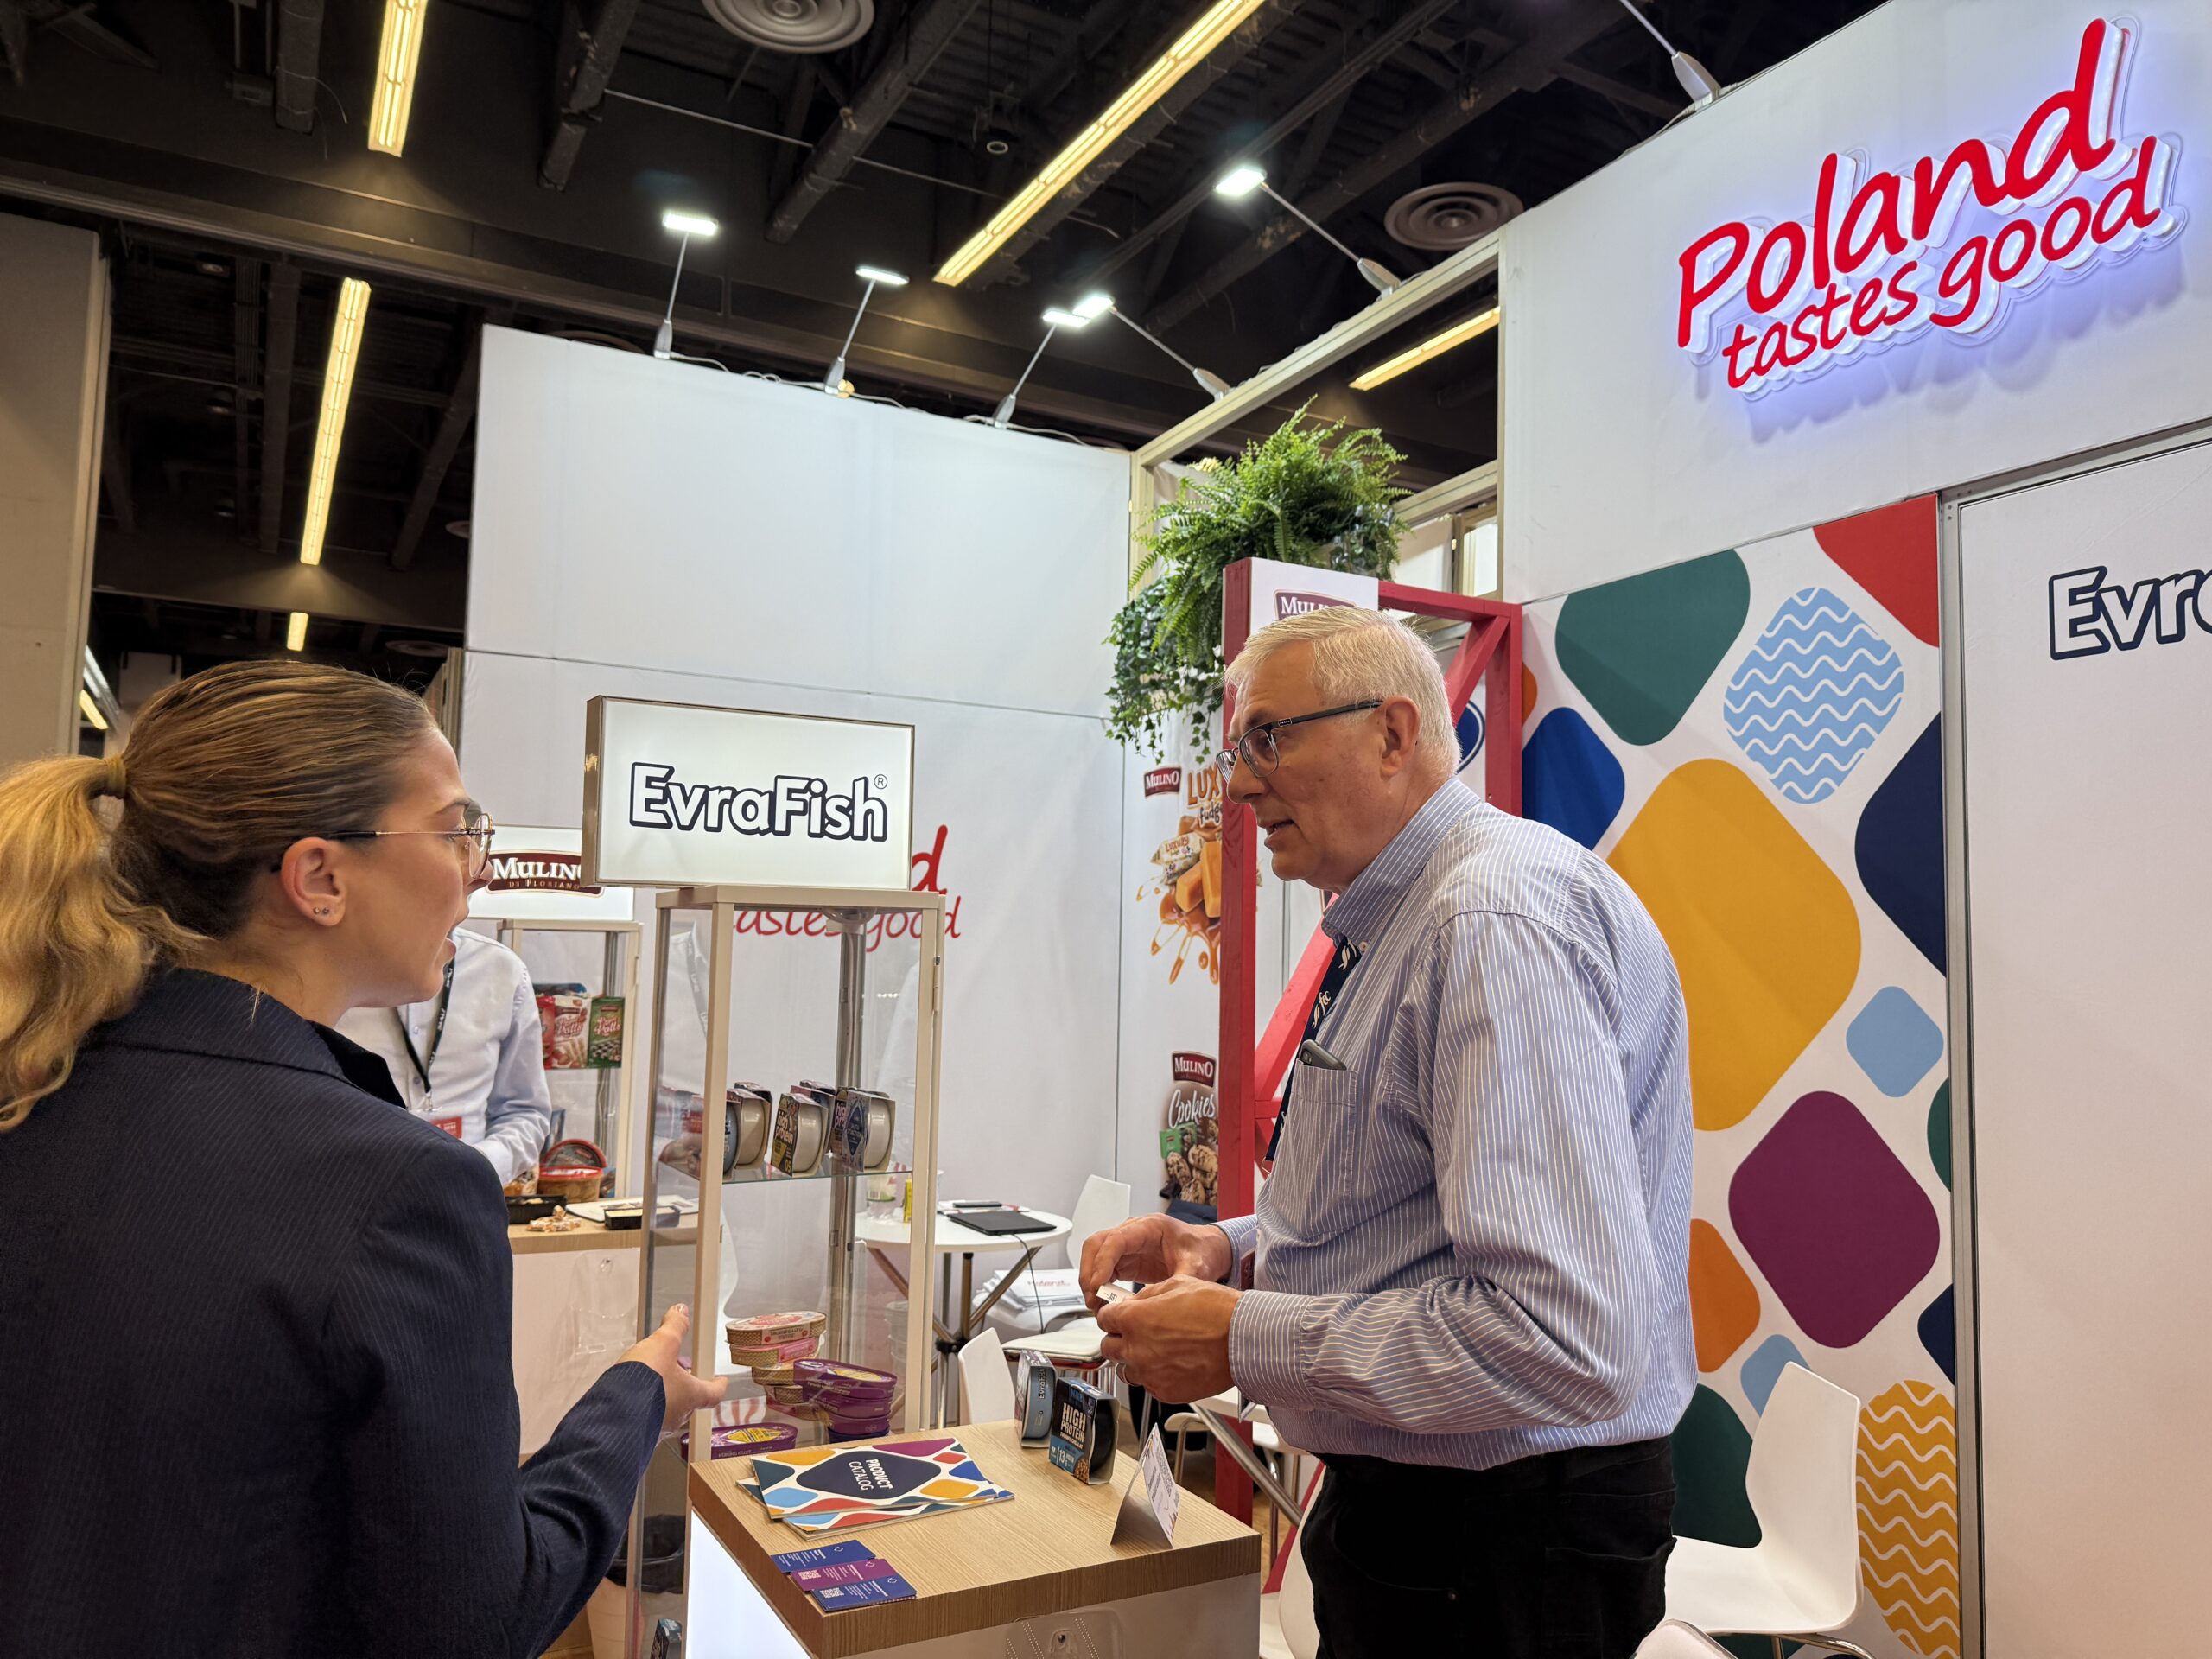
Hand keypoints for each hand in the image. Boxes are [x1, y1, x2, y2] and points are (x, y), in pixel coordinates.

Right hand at [620, 1304, 729, 1434]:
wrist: (612, 1412)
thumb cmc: (642, 1386)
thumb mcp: (662, 1344)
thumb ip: (674, 1327)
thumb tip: (681, 1312)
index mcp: (691, 1396)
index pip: (714, 1393)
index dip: (718, 1385)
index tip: (721, 1381)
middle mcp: (678, 1416)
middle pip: (690, 1401)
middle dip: (686, 1387)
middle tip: (681, 1374)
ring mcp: (658, 1427)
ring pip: (668, 1411)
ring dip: (665, 1397)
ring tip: (654, 1382)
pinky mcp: (638, 1431)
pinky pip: (646, 1419)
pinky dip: (645, 1407)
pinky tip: (634, 1397)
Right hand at [1079, 1213, 1232, 1308]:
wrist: (1208, 1250)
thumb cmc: (1202, 1250)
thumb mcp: (1197, 1267)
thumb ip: (1180, 1282)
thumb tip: (1162, 1302)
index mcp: (1150, 1227)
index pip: (1115, 1240)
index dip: (1102, 1262)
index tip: (1097, 1285)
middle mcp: (1134, 1233)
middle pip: (1096, 1244)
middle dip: (1089, 1271)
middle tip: (1092, 1297)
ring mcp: (1128, 1247)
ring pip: (1095, 1256)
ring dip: (1091, 1280)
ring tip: (1096, 1304)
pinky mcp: (1127, 1261)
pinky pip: (1104, 1270)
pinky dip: (1099, 1286)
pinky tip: (1104, 1302)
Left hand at [1096, 1275, 1237, 1402]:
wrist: (1242, 1340)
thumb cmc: (1217, 1312)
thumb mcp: (1177, 1284)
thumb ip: (1147, 1295)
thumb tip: (1135, 1302)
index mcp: (1135, 1319)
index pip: (1104, 1319)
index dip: (1112, 1314)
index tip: (1118, 1316)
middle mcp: (1137, 1349)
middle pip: (1108, 1347)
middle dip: (1119, 1337)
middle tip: (1136, 1332)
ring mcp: (1150, 1373)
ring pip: (1126, 1370)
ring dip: (1134, 1360)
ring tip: (1156, 1350)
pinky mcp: (1164, 1391)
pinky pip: (1148, 1385)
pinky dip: (1154, 1376)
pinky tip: (1172, 1364)